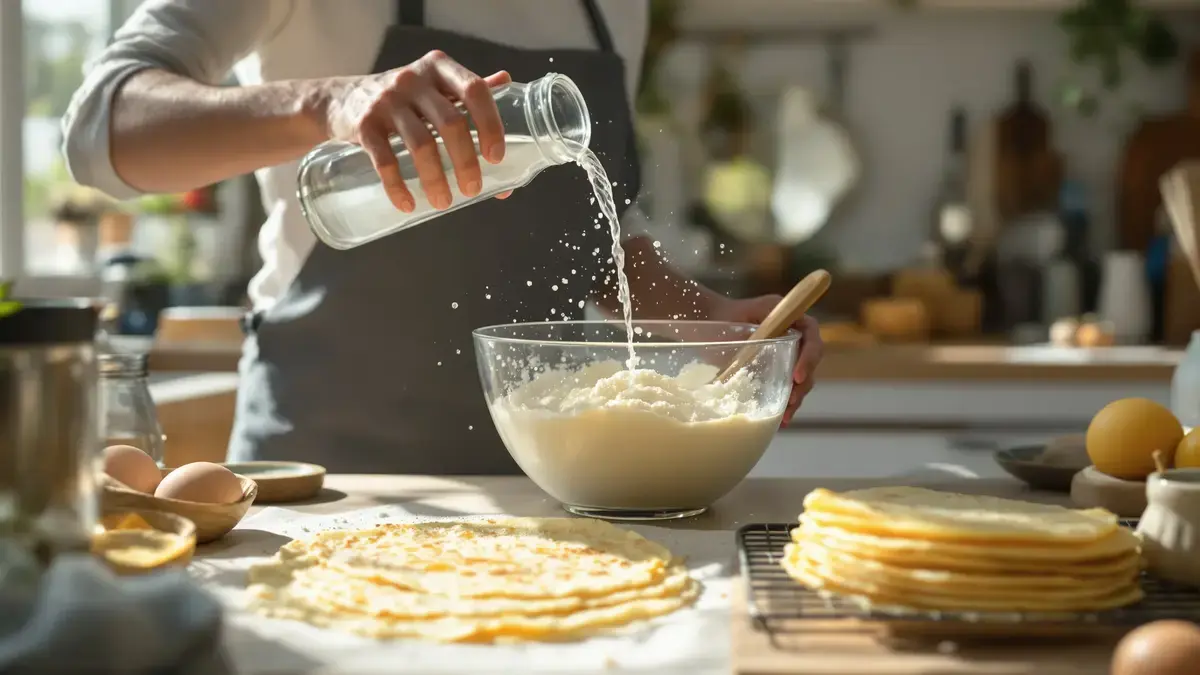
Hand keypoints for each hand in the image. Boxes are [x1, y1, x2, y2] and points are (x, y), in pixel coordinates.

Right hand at [320, 50, 512, 212]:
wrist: (341, 99)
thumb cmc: (402, 98)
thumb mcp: (434, 85)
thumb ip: (467, 89)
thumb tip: (508, 82)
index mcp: (440, 68)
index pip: (475, 90)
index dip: (490, 124)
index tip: (496, 157)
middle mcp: (414, 79)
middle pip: (451, 123)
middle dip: (466, 162)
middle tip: (472, 190)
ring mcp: (387, 101)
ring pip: (421, 145)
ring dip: (435, 180)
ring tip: (443, 203)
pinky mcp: (363, 125)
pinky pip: (384, 160)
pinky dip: (397, 186)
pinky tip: (407, 204)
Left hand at [711, 296, 823, 425]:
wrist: (710, 321)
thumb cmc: (722, 316)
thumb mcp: (736, 318)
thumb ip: (750, 332)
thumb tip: (755, 351)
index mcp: (787, 316)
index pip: (810, 334)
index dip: (809, 356)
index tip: (797, 376)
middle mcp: (792, 334)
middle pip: (810, 360)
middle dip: (803, 383)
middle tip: (791, 402)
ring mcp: (786, 353)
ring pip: (801, 376)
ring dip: (796, 397)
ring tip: (785, 416)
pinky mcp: (777, 369)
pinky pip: (787, 385)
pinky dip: (785, 402)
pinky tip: (780, 419)